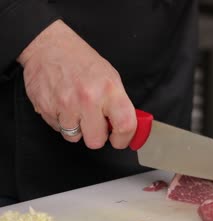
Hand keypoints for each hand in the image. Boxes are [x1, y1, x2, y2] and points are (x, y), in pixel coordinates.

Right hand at [17, 20, 135, 148]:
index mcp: (109, 90)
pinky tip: (63, 105)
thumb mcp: (110, 77)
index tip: (120, 139)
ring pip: (74, 137)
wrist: (49, 47)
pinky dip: (61, 121)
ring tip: (76, 109)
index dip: (124, 138)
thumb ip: (119, 103)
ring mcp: (65, 105)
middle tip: (95, 123)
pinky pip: (57, 129)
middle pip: (96, 141)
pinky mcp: (46, 108)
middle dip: (96, 136)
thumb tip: (126, 127)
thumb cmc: (81, 61)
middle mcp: (88, 99)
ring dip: (77, 128)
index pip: (125, 126)